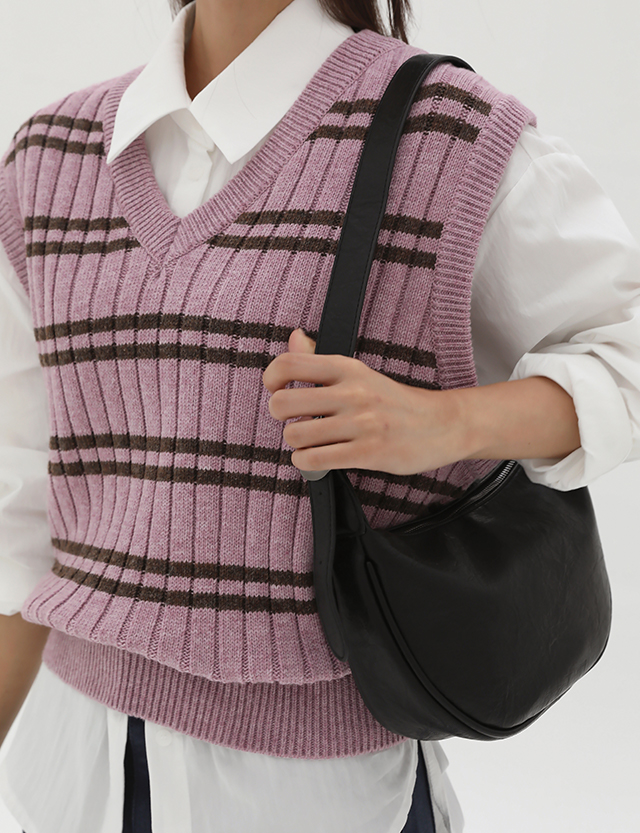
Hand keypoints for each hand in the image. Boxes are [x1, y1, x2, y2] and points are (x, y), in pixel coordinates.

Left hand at [262, 328, 464, 475]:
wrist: (443, 425)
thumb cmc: (395, 402)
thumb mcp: (360, 374)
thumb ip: (321, 359)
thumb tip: (294, 337)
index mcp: (348, 369)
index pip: (290, 364)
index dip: (271, 379)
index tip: (276, 390)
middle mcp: (352, 393)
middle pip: (282, 403)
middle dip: (280, 417)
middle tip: (295, 420)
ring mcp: (360, 424)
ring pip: (295, 436)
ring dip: (296, 444)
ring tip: (312, 442)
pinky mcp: (367, 453)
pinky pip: (313, 461)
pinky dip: (306, 464)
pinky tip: (317, 459)